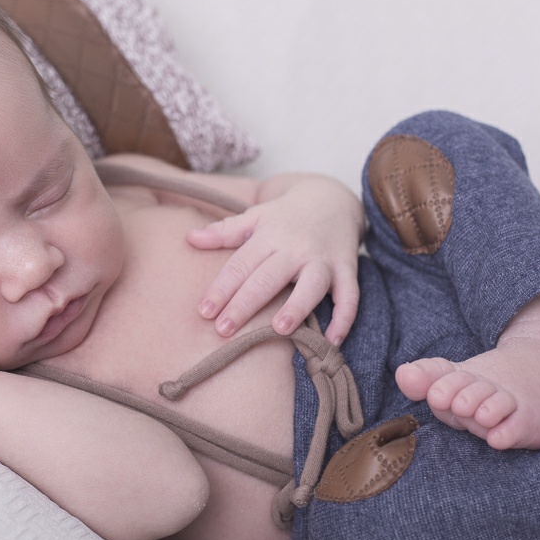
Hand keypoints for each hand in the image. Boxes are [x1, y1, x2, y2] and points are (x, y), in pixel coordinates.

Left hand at [186, 175, 362, 345]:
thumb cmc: (286, 216)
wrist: (333, 198)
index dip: (221, 288)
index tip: (204, 312)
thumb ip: (225, 231)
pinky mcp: (347, 269)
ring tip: (279, 330)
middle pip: (268, 277)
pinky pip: (349, 295)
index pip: (241, 265)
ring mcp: (323, 259)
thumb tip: (189, 238)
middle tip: (224, 329)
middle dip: (245, 304)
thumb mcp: (255, 216)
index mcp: (269, 235)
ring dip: (297, 307)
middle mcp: (296, 248)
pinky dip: (345, 318)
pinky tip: (332, 341)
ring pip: (311, 285)